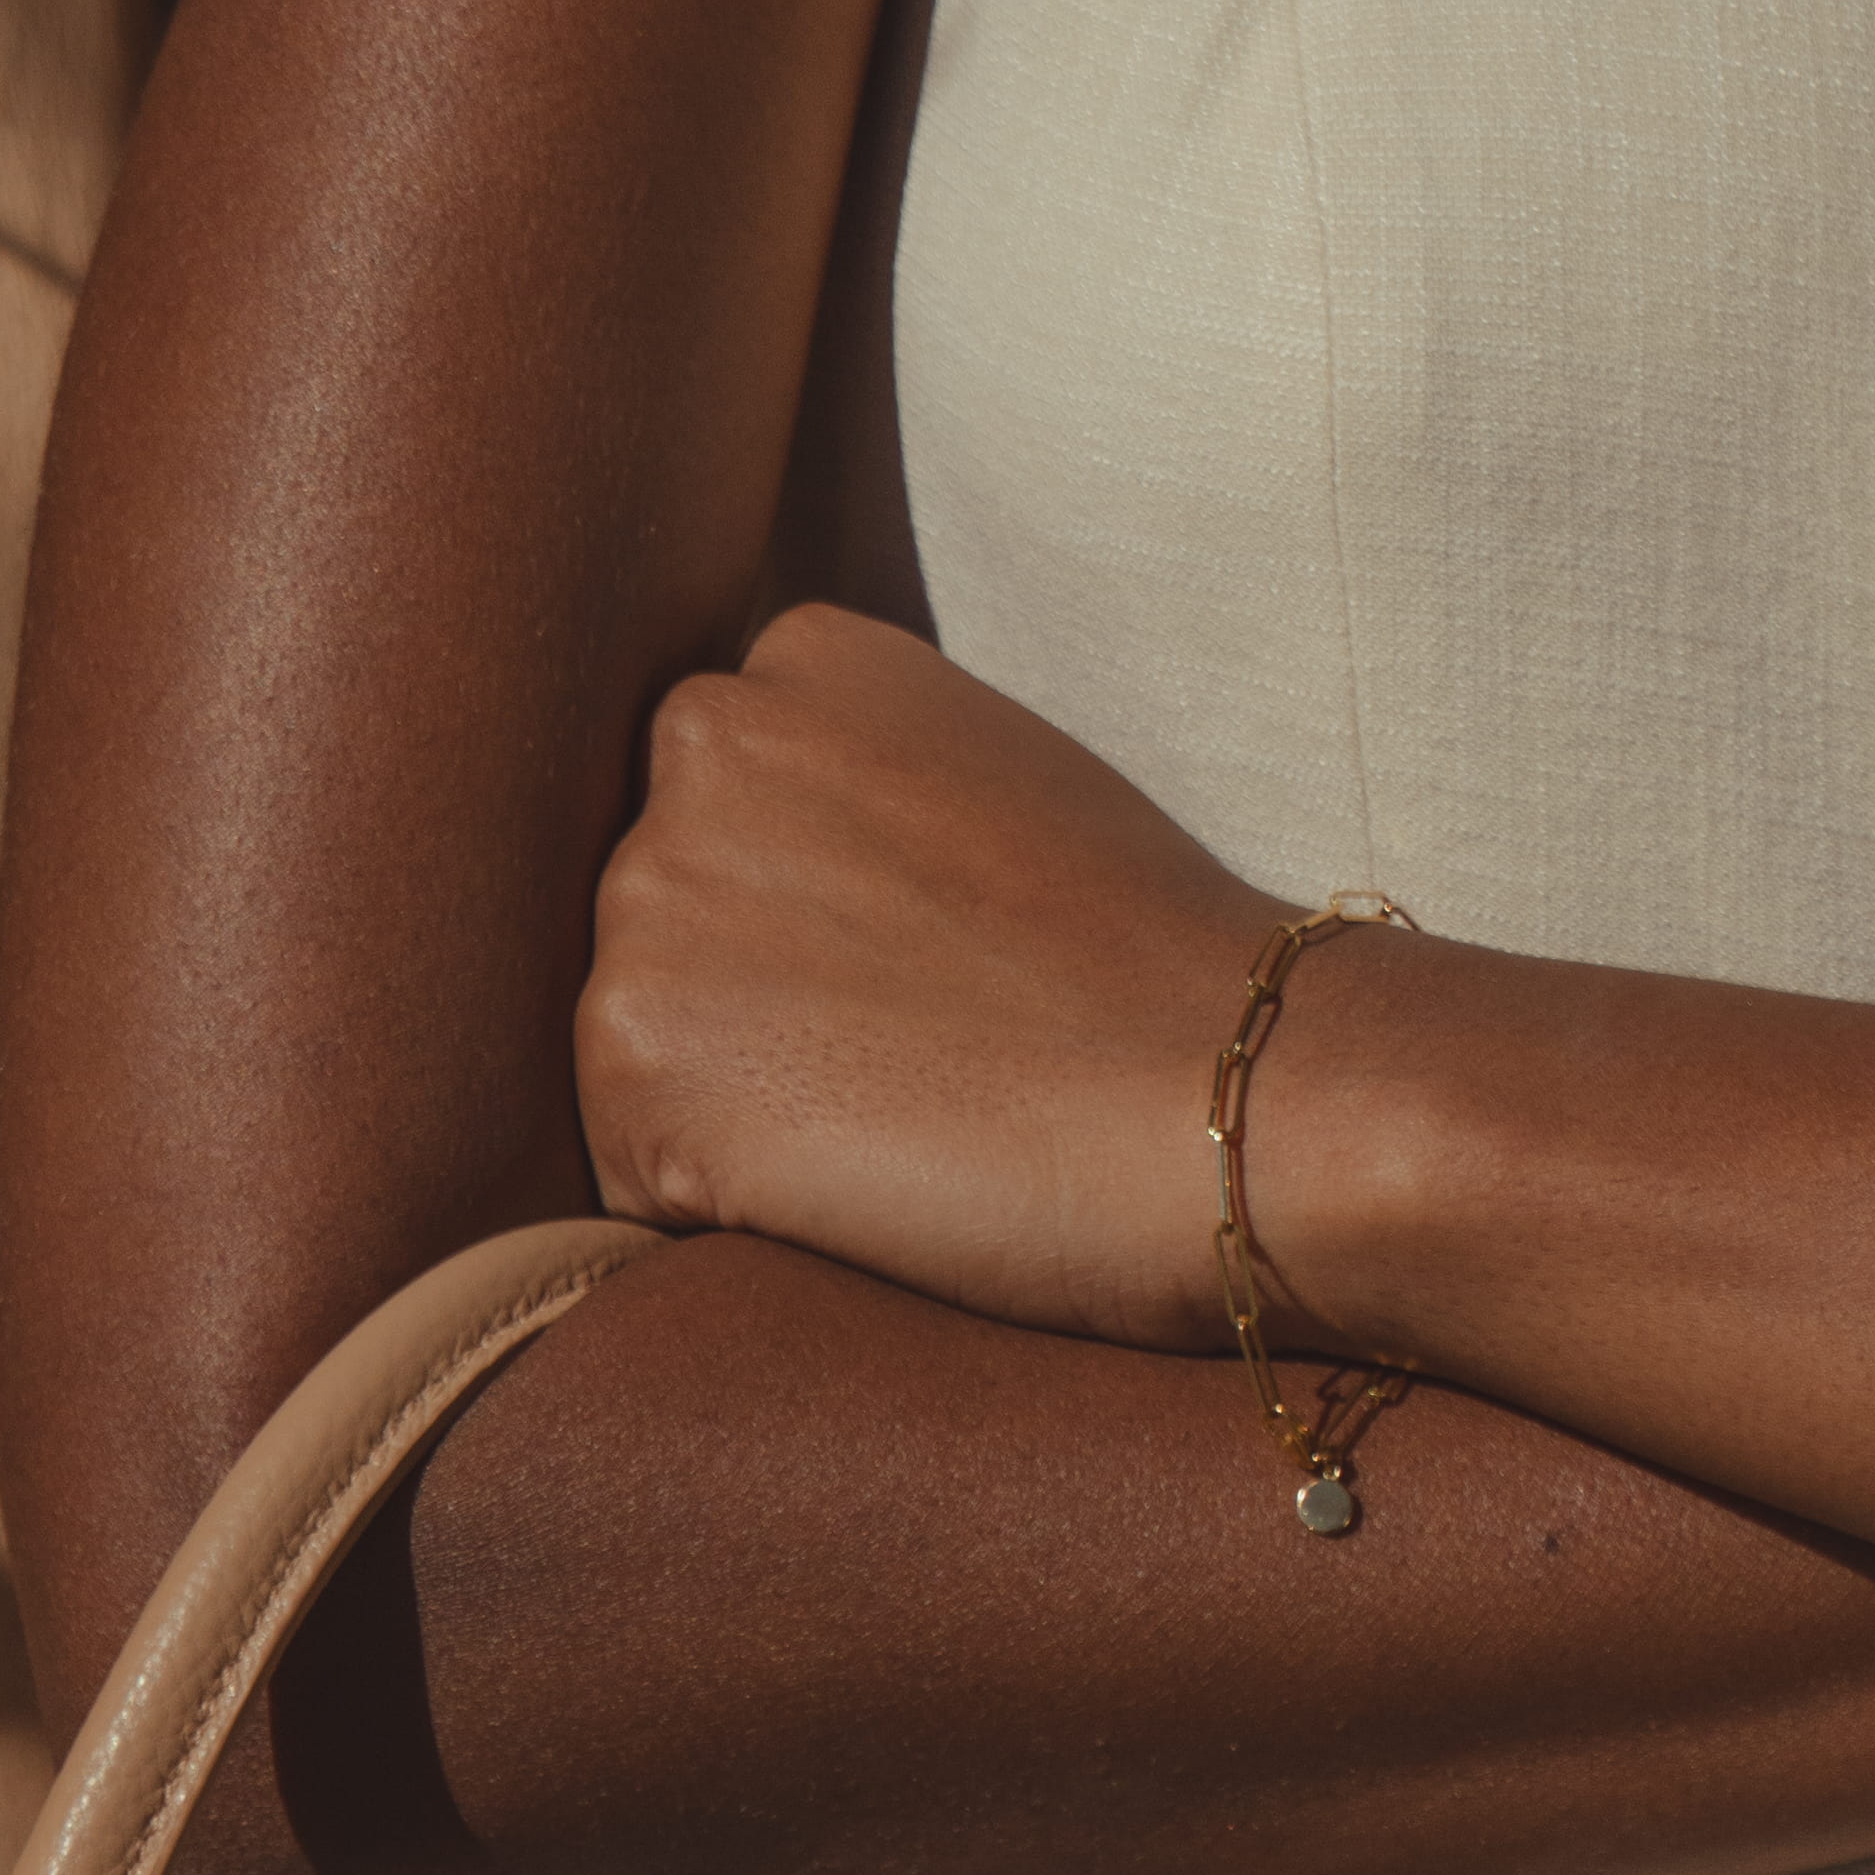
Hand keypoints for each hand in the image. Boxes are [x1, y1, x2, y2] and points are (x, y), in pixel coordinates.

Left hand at [572, 604, 1274, 1337]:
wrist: (1241, 1090)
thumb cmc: (1160, 974)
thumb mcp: (1002, 786)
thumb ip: (862, 794)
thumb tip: (775, 887)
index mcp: (795, 663)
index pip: (721, 816)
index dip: (816, 921)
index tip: (934, 968)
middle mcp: (697, 746)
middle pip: (664, 920)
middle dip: (756, 1004)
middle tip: (927, 1057)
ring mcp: (652, 897)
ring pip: (640, 1041)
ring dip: (739, 1109)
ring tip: (905, 1122)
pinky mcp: (636, 1059)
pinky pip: (633, 1171)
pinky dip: (723, 1212)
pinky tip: (864, 1189)